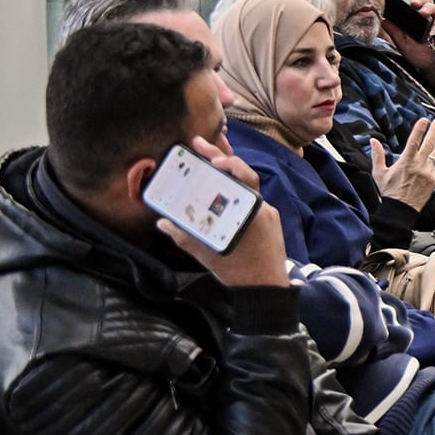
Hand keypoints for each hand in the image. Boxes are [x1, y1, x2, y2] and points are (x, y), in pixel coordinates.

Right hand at [157, 136, 289, 287]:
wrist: (267, 289)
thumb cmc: (238, 272)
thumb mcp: (207, 254)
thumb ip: (183, 236)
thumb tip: (163, 222)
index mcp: (250, 212)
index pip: (242, 177)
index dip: (227, 161)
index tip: (212, 154)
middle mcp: (262, 208)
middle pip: (244, 175)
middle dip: (222, 158)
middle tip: (200, 145)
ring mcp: (269, 214)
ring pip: (247, 188)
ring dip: (228, 176)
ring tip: (207, 164)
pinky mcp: (271, 221)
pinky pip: (252, 201)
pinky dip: (236, 194)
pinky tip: (219, 193)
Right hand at [368, 118, 434, 209]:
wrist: (402, 210)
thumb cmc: (389, 192)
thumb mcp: (379, 173)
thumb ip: (377, 155)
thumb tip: (373, 140)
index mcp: (406, 162)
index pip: (414, 142)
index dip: (419, 130)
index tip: (424, 120)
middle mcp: (419, 166)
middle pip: (430, 144)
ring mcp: (428, 173)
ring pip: (433, 155)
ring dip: (432, 148)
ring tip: (430, 142)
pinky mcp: (434, 180)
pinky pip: (434, 166)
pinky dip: (431, 163)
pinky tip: (425, 165)